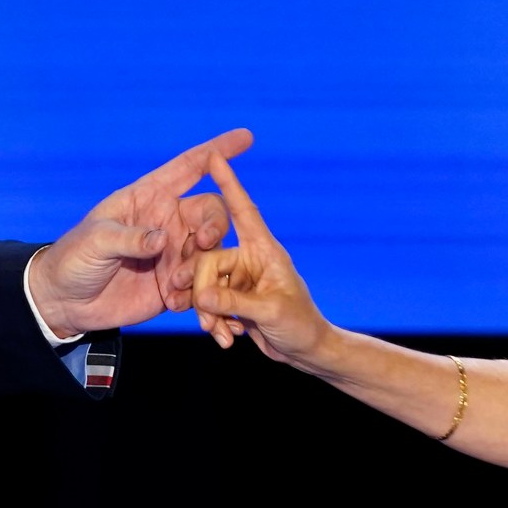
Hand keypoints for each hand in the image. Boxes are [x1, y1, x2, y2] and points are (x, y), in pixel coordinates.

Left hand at [28, 129, 252, 336]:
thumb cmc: (74, 258)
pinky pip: (199, 286)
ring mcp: (173, 253)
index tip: (245, 138)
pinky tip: (177, 303)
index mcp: (149, 197)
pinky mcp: (174, 285)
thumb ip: (129, 238)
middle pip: (211, 212)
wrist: (66, 301)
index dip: (216, 152)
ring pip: (211, 252)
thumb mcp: (95, 241)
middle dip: (217, 224)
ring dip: (203, 266)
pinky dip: (196, 294)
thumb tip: (163, 238)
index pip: (188, 168)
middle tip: (207, 241)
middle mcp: (168, 221)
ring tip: (177, 284)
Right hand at [189, 155, 335, 370]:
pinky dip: (214, 323)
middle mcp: (250, 259)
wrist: (307, 351)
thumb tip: (199, 295)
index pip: (243, 210)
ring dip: (207, 312)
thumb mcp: (270, 312)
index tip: (214, 156)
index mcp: (264, 250)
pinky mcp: (233, 299)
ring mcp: (240, 279)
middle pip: (209, 259)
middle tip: (201, 313)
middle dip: (201, 287)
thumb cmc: (300, 325)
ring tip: (219, 332)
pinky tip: (227, 339)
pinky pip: (209, 303)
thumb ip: (234, 302)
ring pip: (204, 284)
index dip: (230, 184)